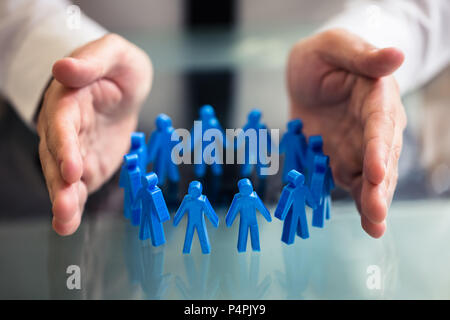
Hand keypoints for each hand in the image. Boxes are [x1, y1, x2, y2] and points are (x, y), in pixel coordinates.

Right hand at [37, 34, 152, 234]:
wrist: (124, 89)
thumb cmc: (118, 69)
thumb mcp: (114, 55)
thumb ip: (93, 61)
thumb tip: (62, 67)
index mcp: (69, 99)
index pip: (62, 123)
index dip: (65, 145)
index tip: (71, 168)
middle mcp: (64, 128)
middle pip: (56, 156)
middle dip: (59, 183)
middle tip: (64, 206)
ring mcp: (74, 150)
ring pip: (62, 177)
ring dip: (63, 200)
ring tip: (64, 223)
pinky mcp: (86, 166)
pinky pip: (77, 187)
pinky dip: (73, 205)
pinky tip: (68, 225)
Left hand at [287, 29, 406, 237]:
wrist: (307, 76)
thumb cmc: (323, 57)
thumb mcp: (336, 47)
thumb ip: (362, 55)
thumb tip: (396, 55)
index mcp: (376, 98)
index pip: (380, 124)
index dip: (378, 147)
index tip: (376, 170)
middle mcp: (374, 127)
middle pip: (382, 158)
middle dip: (379, 186)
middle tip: (377, 212)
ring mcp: (359, 147)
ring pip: (371, 177)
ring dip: (372, 201)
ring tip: (375, 225)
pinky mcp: (343, 159)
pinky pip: (351, 183)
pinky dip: (358, 202)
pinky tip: (367, 224)